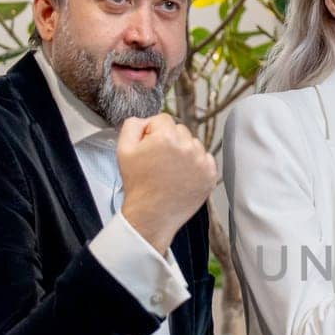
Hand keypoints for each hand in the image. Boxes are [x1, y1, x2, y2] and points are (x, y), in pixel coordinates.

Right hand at [117, 113, 217, 253]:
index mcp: (166, 137)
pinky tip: (182, 176)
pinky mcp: (211, 175)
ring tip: (171, 170)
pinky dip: (195, 164)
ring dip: (184, 151)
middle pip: (180, 130)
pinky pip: (205, 159)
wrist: (152, 214)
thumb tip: (146, 120)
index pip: (162, 119)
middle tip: (159, 160)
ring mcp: (202, 161)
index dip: (152, 132)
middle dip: (170, 140)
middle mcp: (188, 146)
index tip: (149, 147)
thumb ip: (133, 125)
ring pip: (193, 143)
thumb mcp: (123, 150)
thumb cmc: (138, 184)